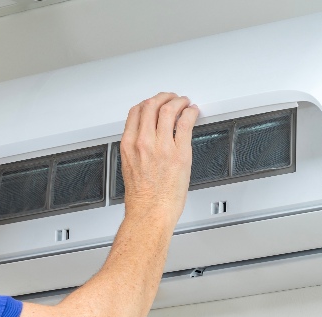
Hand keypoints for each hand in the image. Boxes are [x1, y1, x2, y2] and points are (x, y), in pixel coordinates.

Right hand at [119, 93, 198, 226]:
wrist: (150, 213)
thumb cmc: (142, 198)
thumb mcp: (130, 167)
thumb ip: (137, 149)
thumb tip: (147, 138)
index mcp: (129, 145)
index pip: (136, 112)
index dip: (148, 103)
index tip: (155, 104)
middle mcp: (143, 142)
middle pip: (152, 105)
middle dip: (164, 97)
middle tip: (172, 98)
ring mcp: (162, 146)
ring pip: (168, 109)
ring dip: (179, 101)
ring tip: (185, 103)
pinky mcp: (180, 153)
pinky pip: (186, 123)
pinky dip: (190, 113)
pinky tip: (193, 113)